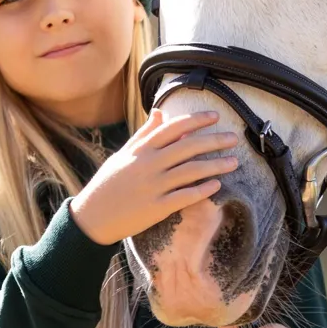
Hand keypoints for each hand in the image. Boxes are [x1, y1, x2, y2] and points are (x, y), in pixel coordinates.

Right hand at [69, 109, 238, 244]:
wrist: (92, 216)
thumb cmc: (109, 181)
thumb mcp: (124, 153)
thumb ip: (144, 133)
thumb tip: (159, 112)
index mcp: (142, 148)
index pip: (174, 128)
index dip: (196, 120)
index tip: (215, 116)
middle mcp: (149, 164)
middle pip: (188, 147)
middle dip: (214, 141)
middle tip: (234, 138)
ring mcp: (153, 186)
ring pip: (191, 171)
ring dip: (215, 165)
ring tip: (234, 162)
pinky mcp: (156, 208)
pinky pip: (185, 197)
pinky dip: (202, 190)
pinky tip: (217, 185)